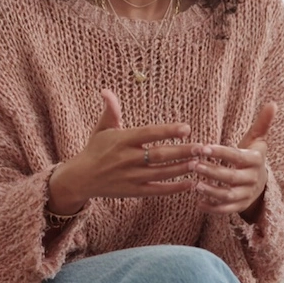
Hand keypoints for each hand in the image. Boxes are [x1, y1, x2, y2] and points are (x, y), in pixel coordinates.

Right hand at [47, 89, 195, 215]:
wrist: (81, 178)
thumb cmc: (95, 149)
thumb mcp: (101, 128)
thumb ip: (110, 110)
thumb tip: (106, 90)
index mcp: (122, 140)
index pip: (148, 134)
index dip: (168, 131)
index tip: (186, 128)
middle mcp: (128, 159)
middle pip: (159, 155)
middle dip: (182, 151)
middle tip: (202, 147)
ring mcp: (131, 177)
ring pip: (161, 173)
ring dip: (182, 169)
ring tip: (200, 163)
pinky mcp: (134, 191)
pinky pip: (157, 190)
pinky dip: (174, 188)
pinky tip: (191, 183)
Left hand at [192, 102, 275, 219]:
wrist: (261, 183)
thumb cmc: (252, 156)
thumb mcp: (257, 140)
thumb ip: (262, 123)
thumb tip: (273, 103)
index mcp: (255, 161)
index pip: (237, 157)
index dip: (221, 153)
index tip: (203, 147)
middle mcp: (252, 179)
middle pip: (230, 177)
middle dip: (211, 171)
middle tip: (193, 164)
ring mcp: (246, 194)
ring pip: (228, 195)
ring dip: (211, 191)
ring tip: (194, 185)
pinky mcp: (240, 206)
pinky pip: (226, 210)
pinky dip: (213, 208)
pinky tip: (198, 202)